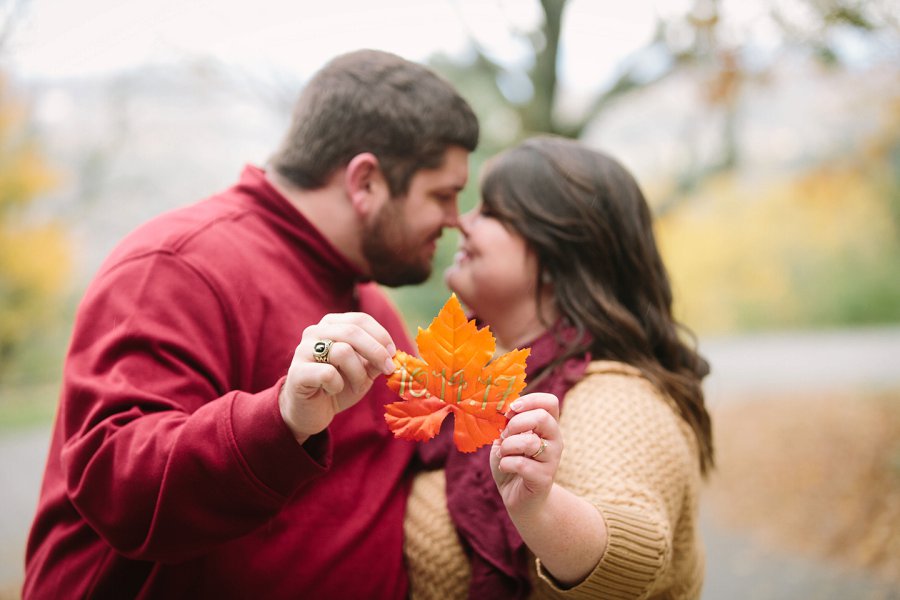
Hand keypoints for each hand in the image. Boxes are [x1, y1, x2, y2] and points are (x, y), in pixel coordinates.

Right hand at [279, 312, 396, 442]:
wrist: (309, 412)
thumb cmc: (337, 386)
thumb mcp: (363, 371)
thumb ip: (376, 360)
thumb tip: (394, 354)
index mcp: (331, 325)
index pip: (360, 320)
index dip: (381, 335)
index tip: (394, 353)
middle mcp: (315, 332)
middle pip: (352, 331)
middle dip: (376, 352)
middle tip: (389, 369)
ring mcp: (303, 350)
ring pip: (342, 351)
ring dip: (357, 373)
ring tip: (355, 386)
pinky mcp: (297, 372)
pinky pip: (327, 373)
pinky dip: (337, 385)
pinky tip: (332, 391)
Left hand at [490, 392, 561, 514]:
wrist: (519, 498)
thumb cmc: (512, 463)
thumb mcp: (507, 438)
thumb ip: (507, 424)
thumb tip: (503, 410)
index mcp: (548, 426)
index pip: (550, 402)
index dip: (530, 400)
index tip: (511, 409)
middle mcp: (555, 440)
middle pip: (542, 417)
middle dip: (515, 424)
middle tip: (504, 435)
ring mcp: (552, 460)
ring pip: (529, 442)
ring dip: (507, 446)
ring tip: (503, 453)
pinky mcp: (544, 478)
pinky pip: (521, 464)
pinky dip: (505, 463)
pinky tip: (505, 467)